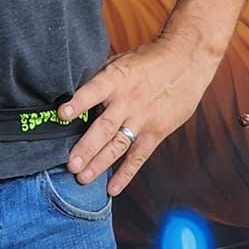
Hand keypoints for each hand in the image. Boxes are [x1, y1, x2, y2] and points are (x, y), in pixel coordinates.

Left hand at [60, 33, 217, 194]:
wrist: (187, 60)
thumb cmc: (148, 59)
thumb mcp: (121, 61)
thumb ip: (100, 80)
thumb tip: (73, 97)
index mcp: (116, 78)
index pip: (94, 91)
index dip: (78, 103)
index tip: (61, 115)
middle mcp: (128, 100)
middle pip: (105, 127)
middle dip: (86, 147)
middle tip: (70, 165)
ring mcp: (143, 118)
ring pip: (119, 144)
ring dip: (100, 163)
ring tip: (83, 178)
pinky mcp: (157, 131)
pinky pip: (139, 156)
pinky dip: (126, 173)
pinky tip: (112, 188)